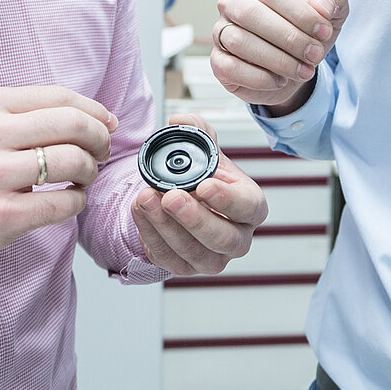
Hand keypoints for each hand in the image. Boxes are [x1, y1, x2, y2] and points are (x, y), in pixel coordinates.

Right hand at [0, 86, 117, 273]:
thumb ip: (25, 115)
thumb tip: (92, 116)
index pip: (61, 97)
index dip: (94, 110)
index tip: (107, 123)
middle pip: (74, 126)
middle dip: (100, 139)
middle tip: (101, 152)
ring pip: (74, 162)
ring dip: (91, 172)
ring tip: (83, 178)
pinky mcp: (4, 215)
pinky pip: (64, 203)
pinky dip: (77, 202)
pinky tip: (68, 201)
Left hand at [130, 113, 269, 275]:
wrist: (185, 201)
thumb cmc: (203, 177)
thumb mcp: (205, 150)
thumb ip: (196, 130)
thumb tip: (179, 121)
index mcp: (251, 206)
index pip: (248, 207)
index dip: (228, 200)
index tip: (205, 185)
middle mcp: (238, 238)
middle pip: (223, 238)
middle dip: (194, 219)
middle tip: (171, 196)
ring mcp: (213, 258)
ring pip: (194, 253)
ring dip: (166, 227)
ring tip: (145, 198)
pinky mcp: (187, 268)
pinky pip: (168, 259)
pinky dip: (150, 235)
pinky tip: (139, 211)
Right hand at [211, 0, 348, 113]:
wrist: (295, 66)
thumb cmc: (307, 31)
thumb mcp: (330, 12)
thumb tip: (323, 6)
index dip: (299, 12)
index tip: (324, 31)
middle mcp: (232, 2)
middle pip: (251, 14)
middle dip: (289, 38)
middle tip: (315, 55)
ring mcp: (220, 32)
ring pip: (239, 42)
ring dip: (278, 60)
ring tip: (304, 71)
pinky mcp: (218, 61)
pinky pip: (231, 68)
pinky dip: (260, 78)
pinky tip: (281, 80)